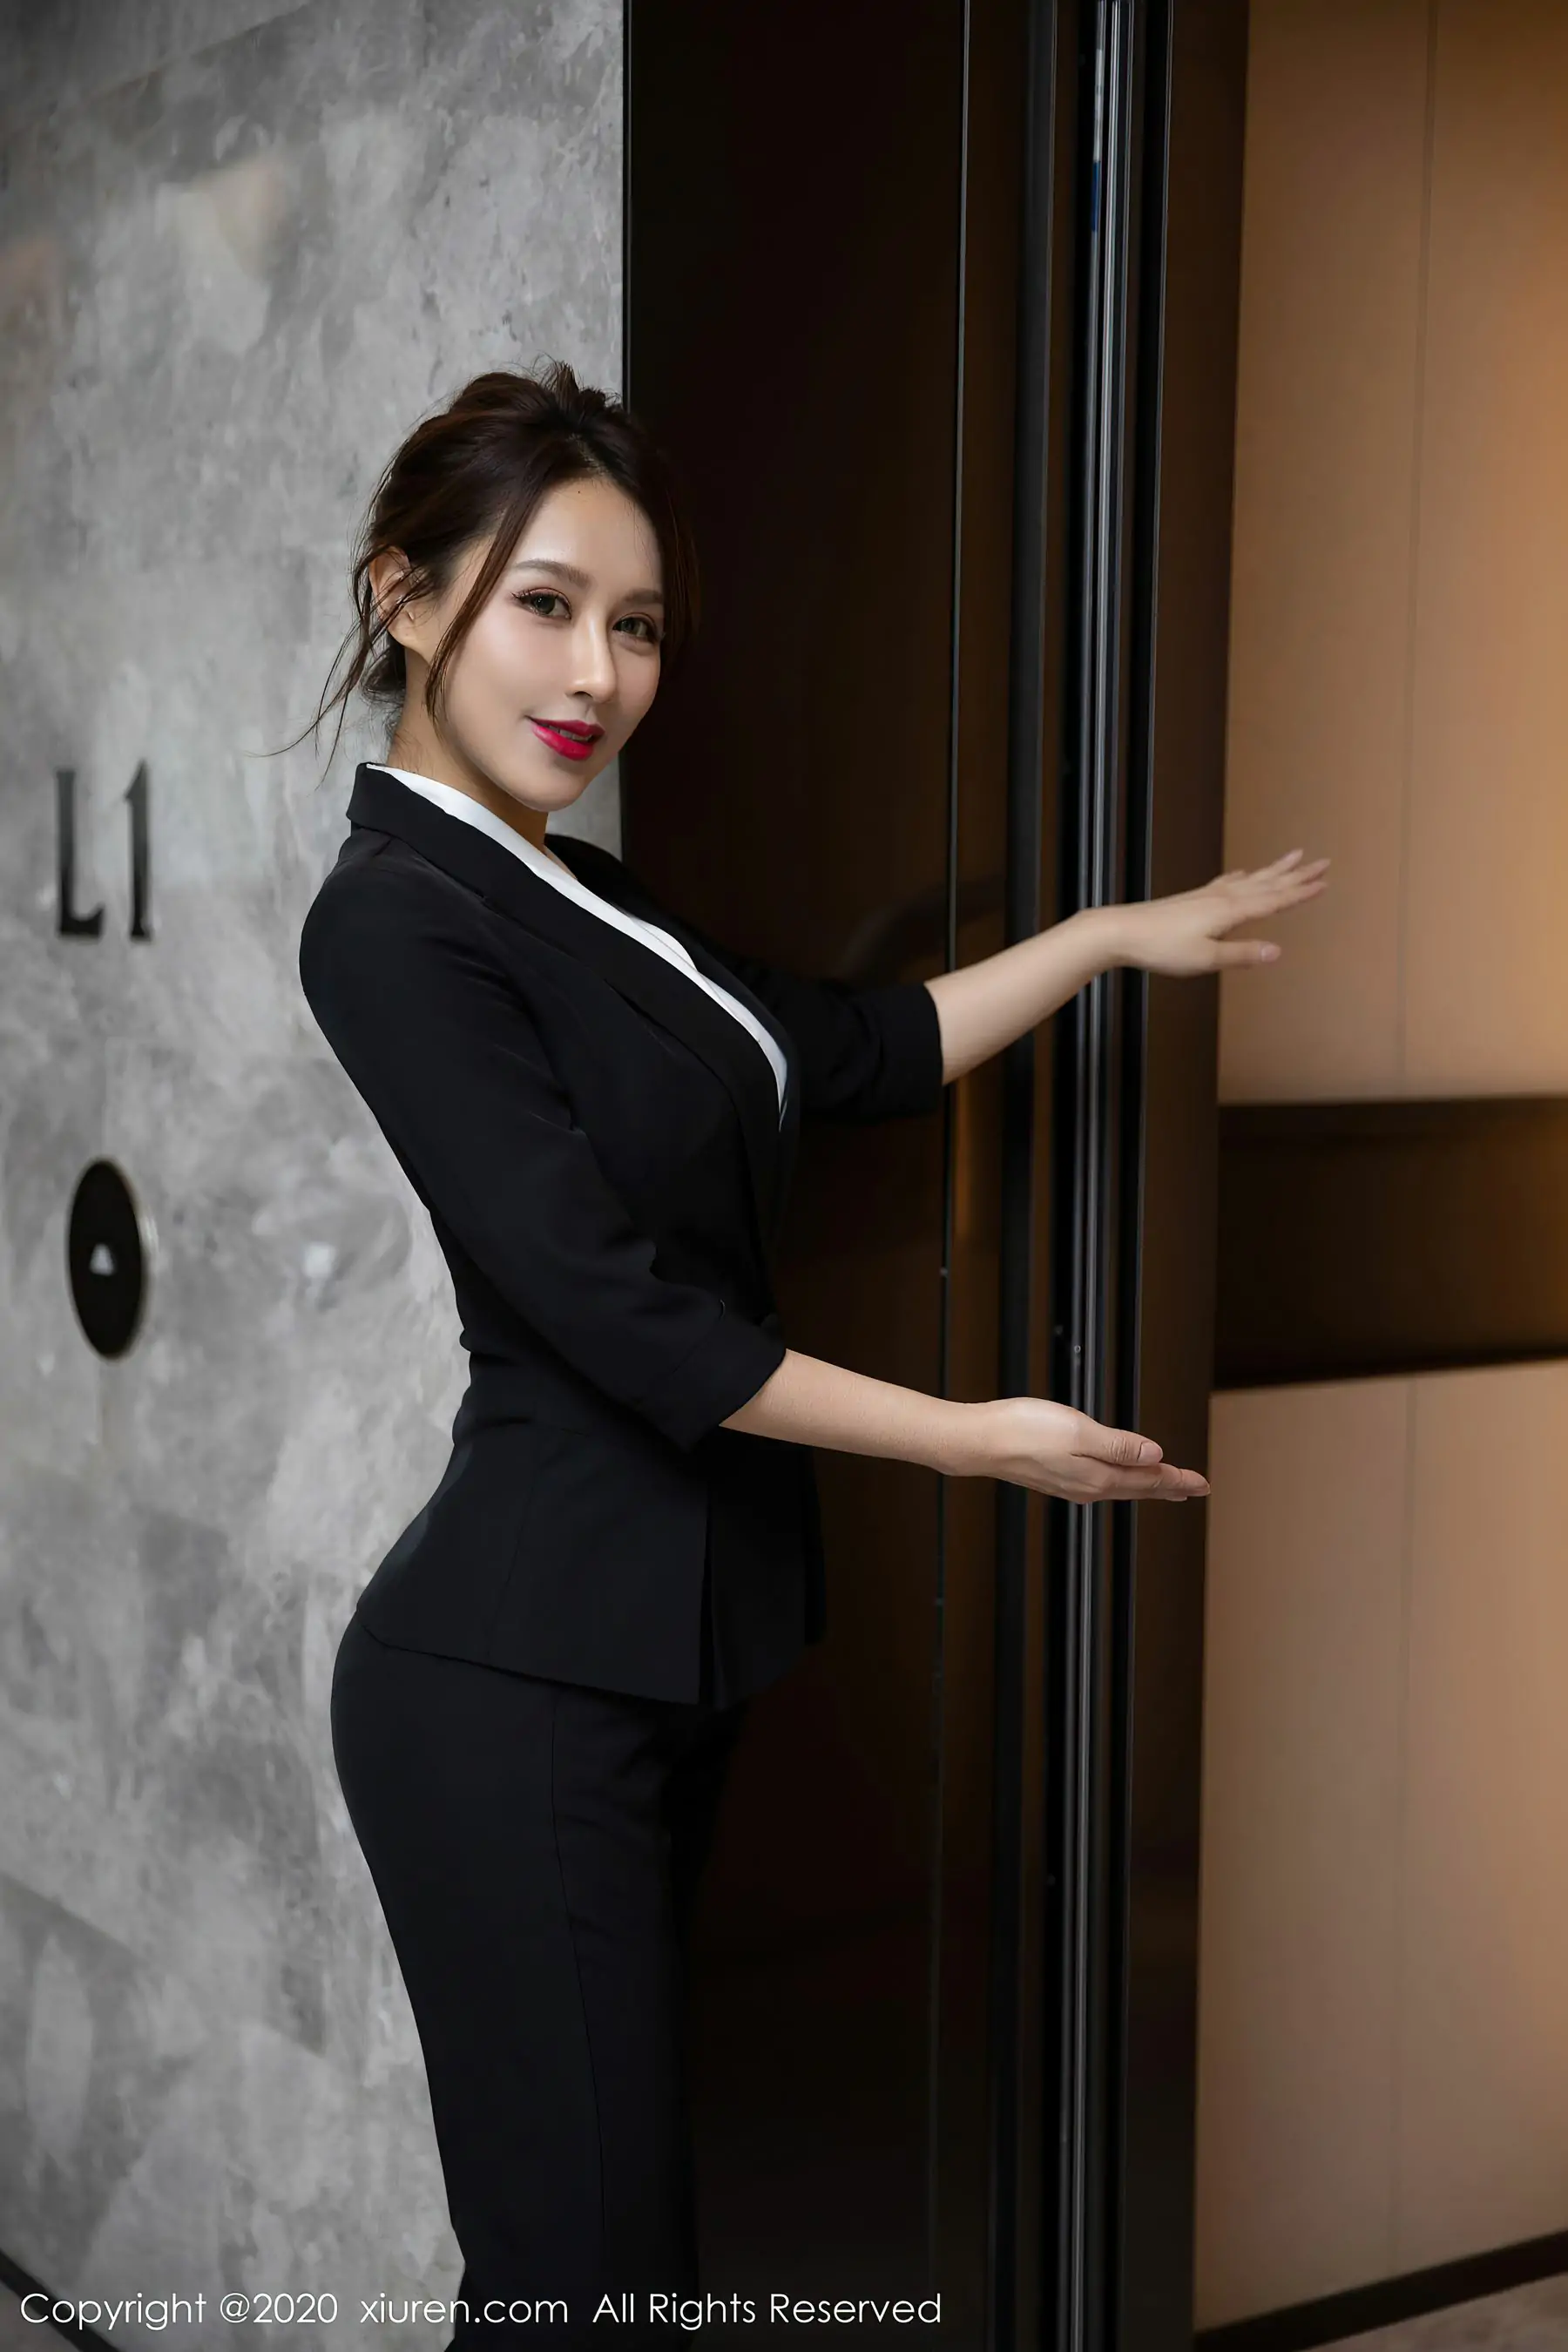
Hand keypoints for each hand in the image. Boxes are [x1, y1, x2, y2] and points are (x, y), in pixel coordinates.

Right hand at [949, 1396, 1209, 1502]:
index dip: (1179, 1479)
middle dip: (1169, 1487)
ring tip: (1165, 1486)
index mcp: (1099, 1477)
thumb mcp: (1079, 1432)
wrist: (979, 1442)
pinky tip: (1117, 1479)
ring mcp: (1071, 1484)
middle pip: (1139, 1487)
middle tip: (1195, 1488)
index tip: (1203, 1483)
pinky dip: (1121, 1481)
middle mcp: (1088, 1486)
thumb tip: (1156, 1457)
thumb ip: (1119, 1445)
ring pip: (1121, 1487)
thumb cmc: (1023, 1431)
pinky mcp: (1056, 1477)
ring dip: (1146, 1485)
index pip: (1150, 1478)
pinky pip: (1101, 1484)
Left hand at [1110, 849, 1329, 978]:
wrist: (1122, 932)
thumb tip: (1277, 951)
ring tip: (1293, 857)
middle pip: (1268, 883)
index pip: (1274, 900)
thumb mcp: (1206, 958)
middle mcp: (1223, 897)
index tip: (1325, 882)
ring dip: (1274, 870)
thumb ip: (1242, 954)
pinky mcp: (1194, 899)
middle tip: (1323, 861)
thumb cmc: (1161, 947)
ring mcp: (1207, 896)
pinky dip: (1242, 876)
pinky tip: (1243, 873)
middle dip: (1296, 874)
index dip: (1301, 892)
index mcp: (1230, 911)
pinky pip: (1227, 882)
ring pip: (1251, 879)